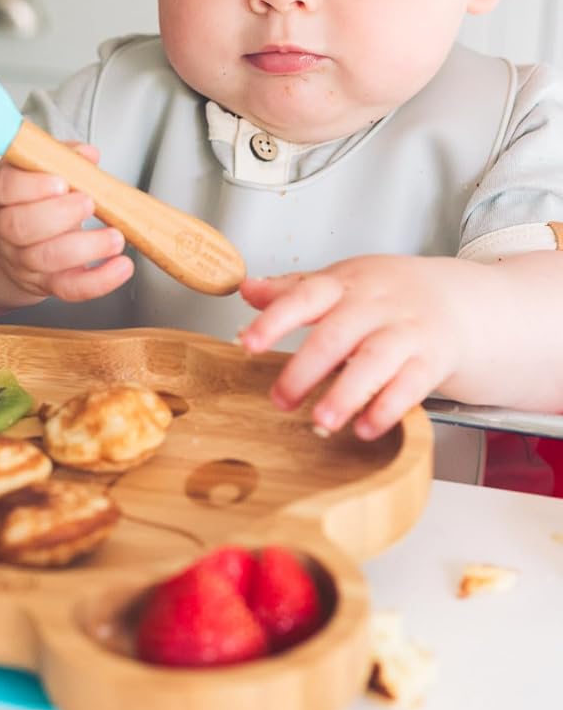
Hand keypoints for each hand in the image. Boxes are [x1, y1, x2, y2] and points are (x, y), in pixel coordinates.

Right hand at [0, 143, 134, 302]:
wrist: (15, 240)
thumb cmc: (32, 198)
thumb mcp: (39, 170)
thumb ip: (62, 158)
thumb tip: (87, 155)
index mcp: (1, 194)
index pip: (6, 188)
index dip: (33, 186)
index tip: (61, 181)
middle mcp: (5, 230)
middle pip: (21, 227)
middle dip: (59, 215)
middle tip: (89, 203)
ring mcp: (23, 261)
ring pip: (46, 259)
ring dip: (86, 248)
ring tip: (115, 237)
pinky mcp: (46, 283)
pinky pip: (70, 288)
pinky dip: (99, 280)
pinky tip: (121, 267)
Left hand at [237, 256, 471, 439]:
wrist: (462, 299)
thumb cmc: (391, 293)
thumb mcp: (343, 281)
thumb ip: (293, 289)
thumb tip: (246, 289)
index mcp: (346, 284)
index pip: (306, 295)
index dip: (275, 320)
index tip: (249, 343)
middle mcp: (376, 306)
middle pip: (337, 335)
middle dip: (305, 370)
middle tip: (280, 400)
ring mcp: (406, 332)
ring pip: (375, 361)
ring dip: (346, 393)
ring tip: (322, 422)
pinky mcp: (432, 361)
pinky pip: (411, 386)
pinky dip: (387, 409)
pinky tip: (365, 428)